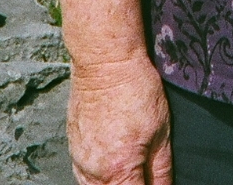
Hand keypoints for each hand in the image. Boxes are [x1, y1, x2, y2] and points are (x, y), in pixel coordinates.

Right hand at [67, 53, 172, 184]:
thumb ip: (161, 169)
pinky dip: (96, 176)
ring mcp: (79, 159)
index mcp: (119, 169)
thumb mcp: (161, 130)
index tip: (152, 182)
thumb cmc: (136, 89)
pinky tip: (109, 163)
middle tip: (141, 174)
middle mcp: (94, 170)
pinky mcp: (72, 146)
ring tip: (126, 169)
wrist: (105, 61)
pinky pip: (82, 174)